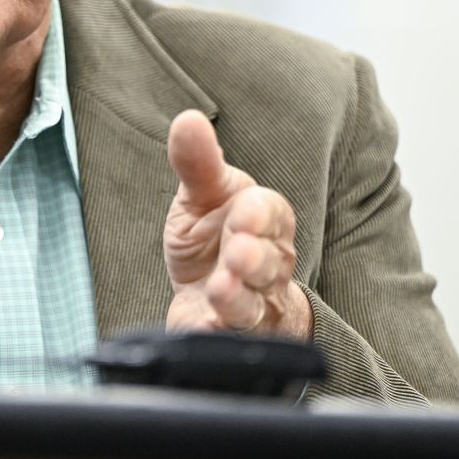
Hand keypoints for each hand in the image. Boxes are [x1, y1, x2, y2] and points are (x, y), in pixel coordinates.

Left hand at [163, 109, 311, 340]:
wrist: (211, 294)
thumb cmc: (214, 236)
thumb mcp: (204, 196)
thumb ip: (198, 163)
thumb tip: (187, 119)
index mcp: (265, 222)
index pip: (271, 215)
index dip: (260, 216)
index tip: (244, 212)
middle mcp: (268, 266)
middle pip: (269, 263)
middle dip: (254, 258)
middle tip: (237, 253)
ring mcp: (253, 305)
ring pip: (255, 304)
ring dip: (238, 297)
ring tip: (220, 288)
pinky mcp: (229, 336)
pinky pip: (230, 339)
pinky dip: (217, 332)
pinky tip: (205, 325)